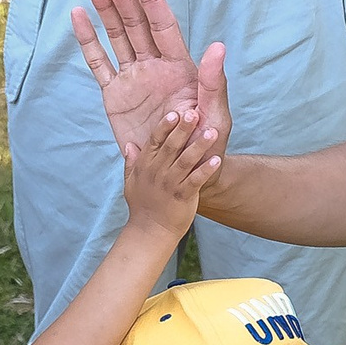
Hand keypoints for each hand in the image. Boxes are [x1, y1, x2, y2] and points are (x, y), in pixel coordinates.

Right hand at [71, 0, 229, 162]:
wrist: (181, 170)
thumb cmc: (206, 142)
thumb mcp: (216, 115)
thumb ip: (214, 83)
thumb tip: (218, 48)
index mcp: (179, 66)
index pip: (162, 23)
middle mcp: (154, 65)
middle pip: (134, 22)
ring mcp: (133, 77)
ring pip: (116, 35)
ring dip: (104, 7)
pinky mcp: (115, 95)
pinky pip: (98, 63)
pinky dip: (88, 40)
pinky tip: (79, 16)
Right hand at [121, 109, 220, 236]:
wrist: (150, 232)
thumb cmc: (142, 205)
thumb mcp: (131, 182)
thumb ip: (131, 163)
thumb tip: (128, 145)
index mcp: (145, 165)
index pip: (154, 141)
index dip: (164, 127)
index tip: (174, 113)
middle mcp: (157, 172)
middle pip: (171, 146)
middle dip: (183, 129)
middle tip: (194, 113)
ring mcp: (170, 184)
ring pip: (186, 161)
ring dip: (199, 146)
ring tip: (212, 132)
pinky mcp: (183, 196)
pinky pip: (196, 180)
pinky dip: (206, 170)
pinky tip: (217, 160)